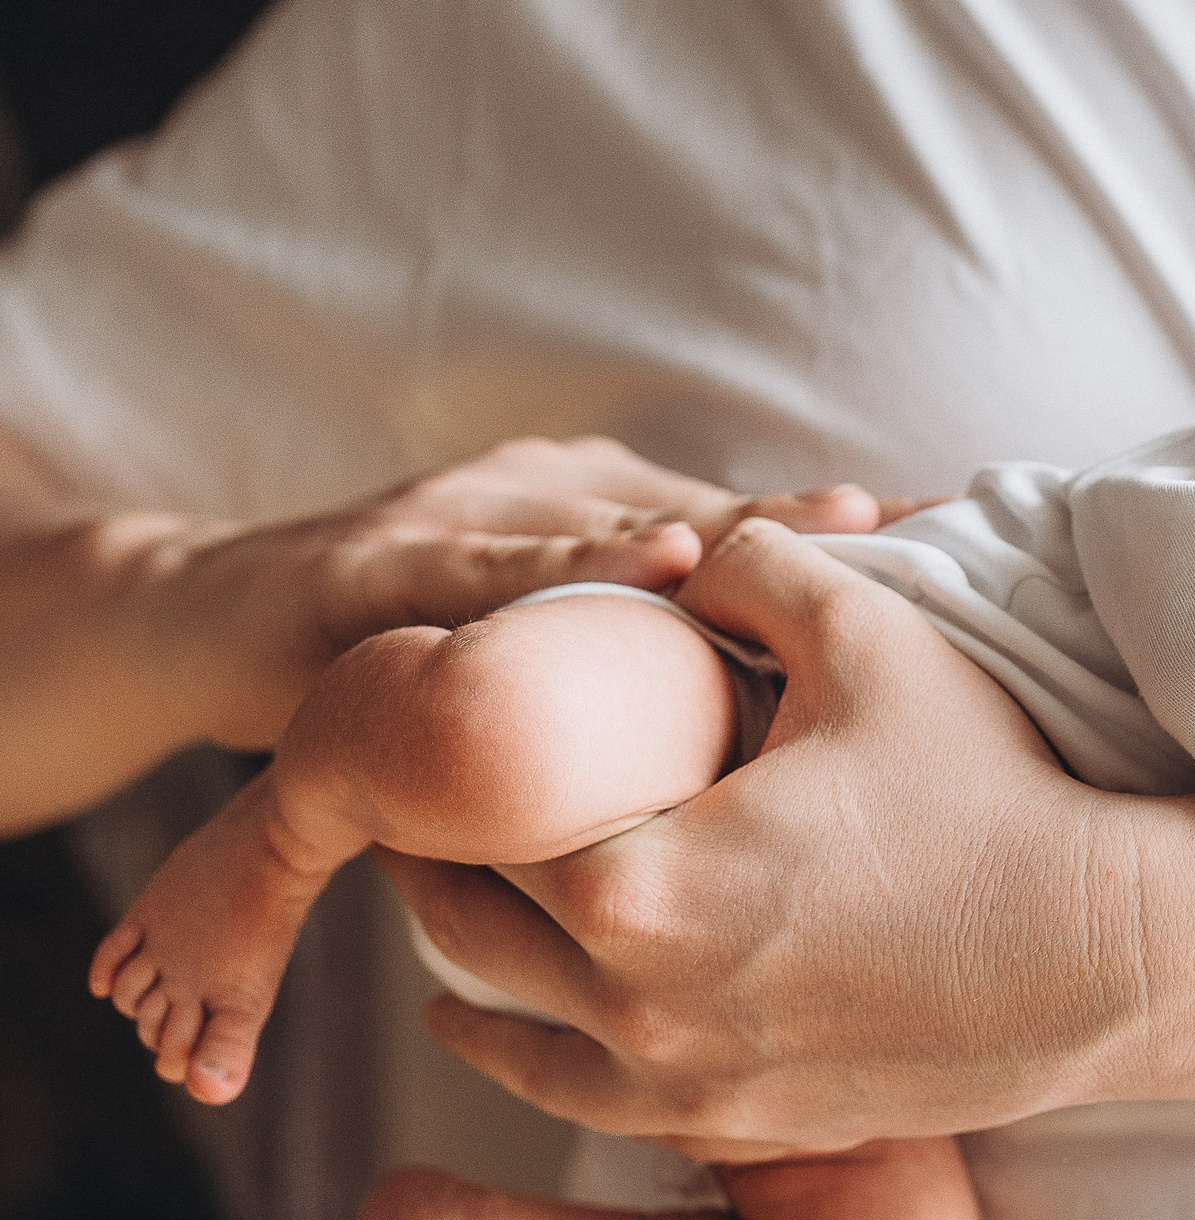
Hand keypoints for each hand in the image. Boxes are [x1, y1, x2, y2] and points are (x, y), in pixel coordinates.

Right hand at [153, 437, 879, 748]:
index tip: (967, 539)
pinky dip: (572, 568)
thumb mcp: (546, 662)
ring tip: (843, 523)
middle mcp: (547, 504)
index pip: (747, 536)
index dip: (849, 541)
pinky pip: (486, 572)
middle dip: (819, 525)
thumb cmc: (408, 643)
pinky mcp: (378, 569)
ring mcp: (463, 524)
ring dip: (739, 530)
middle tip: (939, 530)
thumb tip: (785, 714)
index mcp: (601, 526)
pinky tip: (661, 565)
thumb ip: (650, 675)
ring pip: (614, 533)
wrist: (202, 625)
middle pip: (705, 520)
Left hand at [395, 519, 1138, 1156]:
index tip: (443, 714)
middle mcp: (636, 1006)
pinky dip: (537, 1059)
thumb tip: (692, 556)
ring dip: (470, 966)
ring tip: (454, 905)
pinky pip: (592, 1105)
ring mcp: (690, 1083)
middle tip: (436, 799)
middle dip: (443, 856)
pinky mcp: (749, 1124)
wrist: (1113, 956)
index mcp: (635, 881)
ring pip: (514, 1031)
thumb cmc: (994, 789)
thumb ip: (752, 564)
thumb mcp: (870, 633)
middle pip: (470, 926)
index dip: (454, 755)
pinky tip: (518, 1027)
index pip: (480, 812)